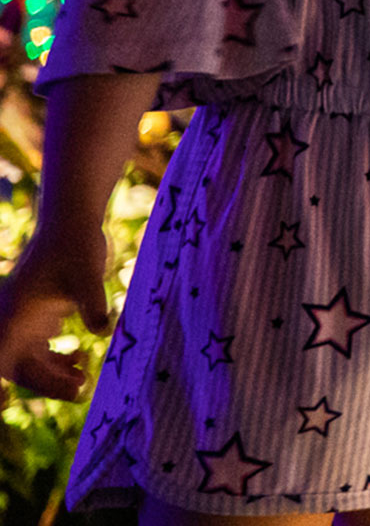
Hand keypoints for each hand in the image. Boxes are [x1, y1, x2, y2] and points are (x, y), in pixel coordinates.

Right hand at [0, 221, 109, 399]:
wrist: (72, 222)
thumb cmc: (77, 246)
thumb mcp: (88, 275)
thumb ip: (93, 304)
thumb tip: (104, 331)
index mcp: (12, 316)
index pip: (3, 361)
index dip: (10, 381)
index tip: (13, 403)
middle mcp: (11, 320)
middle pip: (19, 367)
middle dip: (45, 383)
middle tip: (81, 389)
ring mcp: (22, 318)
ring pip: (28, 361)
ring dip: (51, 374)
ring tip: (83, 380)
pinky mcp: (37, 315)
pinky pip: (38, 349)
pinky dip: (54, 361)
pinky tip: (80, 361)